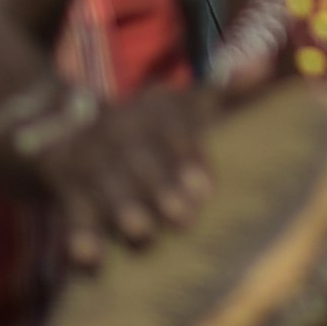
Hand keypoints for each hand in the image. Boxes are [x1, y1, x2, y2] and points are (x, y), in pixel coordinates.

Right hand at [39, 86, 216, 264]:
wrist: (68, 122)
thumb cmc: (154, 127)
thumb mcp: (185, 104)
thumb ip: (226, 90)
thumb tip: (262, 66)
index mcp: (152, 105)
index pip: (170, 124)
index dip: (187, 156)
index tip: (205, 190)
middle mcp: (117, 125)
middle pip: (136, 155)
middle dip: (158, 185)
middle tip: (183, 218)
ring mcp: (87, 155)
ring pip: (102, 182)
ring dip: (122, 207)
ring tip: (141, 233)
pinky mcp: (64, 186)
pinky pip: (71, 210)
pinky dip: (80, 234)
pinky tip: (89, 258)